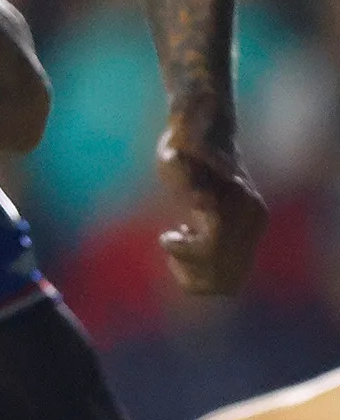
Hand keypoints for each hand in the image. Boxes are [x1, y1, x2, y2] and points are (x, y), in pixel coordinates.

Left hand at [158, 124, 268, 300]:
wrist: (206, 138)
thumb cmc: (183, 147)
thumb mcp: (174, 158)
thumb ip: (182, 174)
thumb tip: (194, 192)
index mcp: (236, 203)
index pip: (214, 249)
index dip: (186, 252)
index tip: (167, 236)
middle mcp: (252, 218)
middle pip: (223, 272)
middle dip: (190, 266)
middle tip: (171, 240)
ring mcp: (253, 229)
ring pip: (230, 281)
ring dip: (198, 273)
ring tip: (180, 247)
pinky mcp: (249, 236)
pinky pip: (232, 274)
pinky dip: (207, 271)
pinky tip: (192, 247)